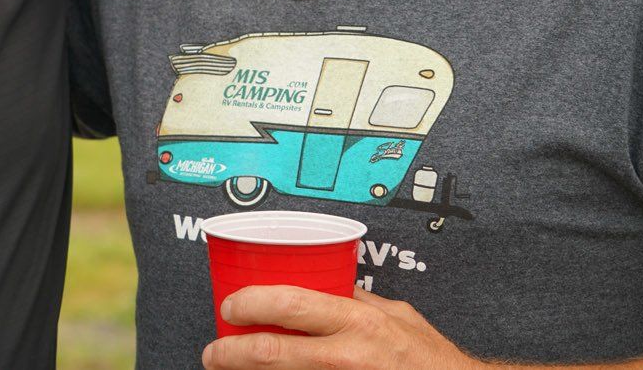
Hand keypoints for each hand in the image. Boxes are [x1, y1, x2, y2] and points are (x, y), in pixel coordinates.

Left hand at [202, 286, 475, 369]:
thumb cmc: (429, 358)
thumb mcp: (396, 315)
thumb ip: (357, 300)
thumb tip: (324, 284)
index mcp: (358, 321)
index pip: (291, 303)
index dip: (251, 304)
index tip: (230, 306)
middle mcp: (349, 355)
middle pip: (273, 353)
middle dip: (232, 354)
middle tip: (213, 353)